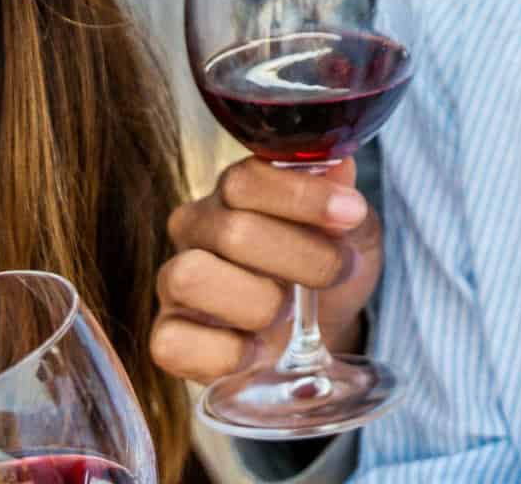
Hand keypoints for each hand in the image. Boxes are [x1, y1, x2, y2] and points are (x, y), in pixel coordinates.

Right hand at [152, 156, 380, 384]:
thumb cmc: (328, 264)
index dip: (302, 197)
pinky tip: (257, 350)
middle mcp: (196, 227)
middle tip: (338, 270)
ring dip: (259, 303)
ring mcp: (175, 281)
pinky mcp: (168, 337)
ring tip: (290, 313)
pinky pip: (172, 342)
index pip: (246, 180)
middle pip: (231, 232)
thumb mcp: (352, 228)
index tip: (350, 213)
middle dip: (301, 258)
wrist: (324, 325)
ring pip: (190, 278)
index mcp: (236, 190)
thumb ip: (343, 196)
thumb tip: (338, 168)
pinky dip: (225, 352)